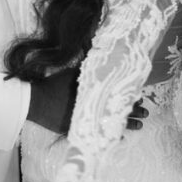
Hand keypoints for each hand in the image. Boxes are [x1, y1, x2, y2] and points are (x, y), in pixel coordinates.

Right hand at [28, 72, 147, 134]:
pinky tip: (121, 138)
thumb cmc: (53, 84)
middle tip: (146, 113)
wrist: (36, 101)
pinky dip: (111, 136)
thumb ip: (87, 61)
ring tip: (140, 126)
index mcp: (93, 91)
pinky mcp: (79, 128)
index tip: (140, 97)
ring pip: (113, 123)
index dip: (130, 96)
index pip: (117, 94)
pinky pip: (100, 134)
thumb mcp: (72, 71)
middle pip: (118, 108)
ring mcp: (87, 119)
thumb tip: (95, 43)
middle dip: (134, 111)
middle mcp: (93, 105)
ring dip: (128, 124)